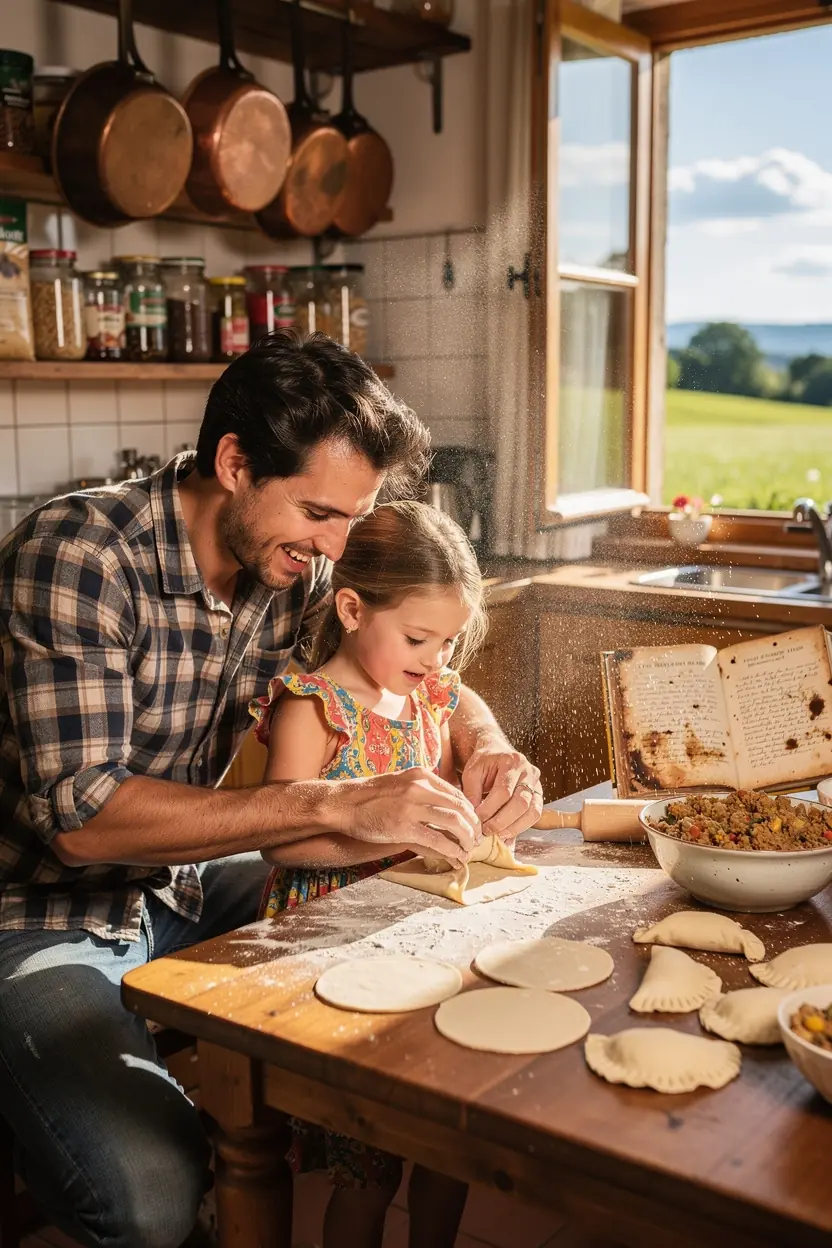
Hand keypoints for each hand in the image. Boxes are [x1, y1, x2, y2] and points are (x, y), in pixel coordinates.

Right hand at [333, 768, 480, 867]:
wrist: (343, 803)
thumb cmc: (370, 795)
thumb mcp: (400, 781)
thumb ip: (422, 789)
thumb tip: (444, 804)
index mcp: (421, 775)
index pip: (457, 793)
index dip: (470, 811)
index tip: (474, 824)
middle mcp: (419, 787)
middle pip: (460, 807)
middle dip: (473, 826)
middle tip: (477, 839)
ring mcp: (411, 806)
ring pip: (454, 822)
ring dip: (467, 838)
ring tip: (469, 849)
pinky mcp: (403, 826)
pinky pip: (437, 839)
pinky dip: (451, 849)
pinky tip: (456, 856)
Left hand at [461, 734, 542, 841]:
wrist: (497, 752)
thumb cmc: (483, 763)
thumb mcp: (472, 772)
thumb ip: (471, 792)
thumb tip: (475, 817)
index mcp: (511, 761)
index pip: (503, 791)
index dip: (490, 809)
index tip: (477, 820)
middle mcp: (528, 771)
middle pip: (520, 803)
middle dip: (502, 821)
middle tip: (486, 831)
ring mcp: (536, 783)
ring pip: (531, 811)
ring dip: (513, 827)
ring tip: (496, 835)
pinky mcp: (539, 795)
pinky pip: (535, 814)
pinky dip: (521, 827)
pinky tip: (506, 834)